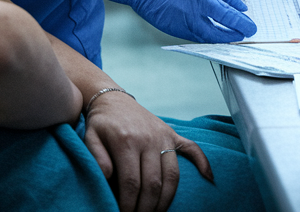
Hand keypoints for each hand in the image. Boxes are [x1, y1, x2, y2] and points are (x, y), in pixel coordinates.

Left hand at [83, 90, 212, 211]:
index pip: (131, 182)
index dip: (129, 204)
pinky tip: (209, 179)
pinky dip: (203, 163)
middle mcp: (149, 139)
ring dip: (166, 199)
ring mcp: (163, 136)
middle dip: (147, 207)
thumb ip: (97, 158)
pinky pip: (192, 148)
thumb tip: (108, 177)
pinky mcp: (172, 134)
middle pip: (153, 183)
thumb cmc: (101, 123)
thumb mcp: (90, 137)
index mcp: (126, 141)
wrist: (113, 98)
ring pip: (172, 175)